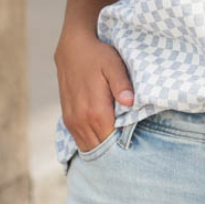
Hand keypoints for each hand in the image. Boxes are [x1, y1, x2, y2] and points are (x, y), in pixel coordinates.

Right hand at [54, 28, 133, 150]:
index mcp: (95, 111)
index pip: (112, 142)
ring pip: (88, 147)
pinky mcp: (68, 118)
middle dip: (114, 154)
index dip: (123, 148)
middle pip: (100, 148)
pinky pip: (80, 140)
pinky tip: (104, 143)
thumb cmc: (97, 55)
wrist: (72, 47)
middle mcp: (81, 120)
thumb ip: (122, 84)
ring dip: (102, 151)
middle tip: (131, 156)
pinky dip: (92, 144)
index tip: (137, 151)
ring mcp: (72, 120)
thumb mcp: (113, 64)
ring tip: (118, 153)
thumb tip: (130, 102)